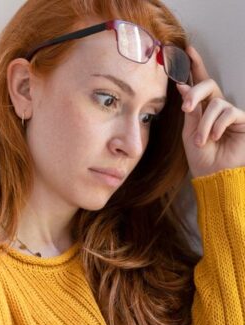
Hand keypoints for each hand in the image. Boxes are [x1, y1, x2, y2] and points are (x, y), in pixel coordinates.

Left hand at [175, 45, 244, 178]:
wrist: (214, 175)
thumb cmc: (201, 157)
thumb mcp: (189, 133)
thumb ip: (189, 110)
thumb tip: (182, 86)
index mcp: (202, 109)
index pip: (199, 83)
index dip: (195, 66)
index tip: (186, 51)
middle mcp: (217, 107)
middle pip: (208, 85)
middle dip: (195, 94)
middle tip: (186, 108)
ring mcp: (230, 112)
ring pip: (216, 103)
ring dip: (205, 124)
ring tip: (201, 141)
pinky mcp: (242, 119)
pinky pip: (228, 112)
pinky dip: (218, 126)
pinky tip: (216, 137)